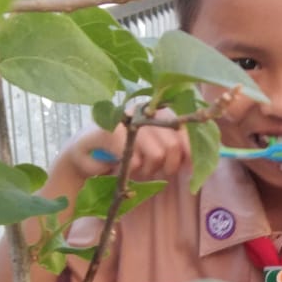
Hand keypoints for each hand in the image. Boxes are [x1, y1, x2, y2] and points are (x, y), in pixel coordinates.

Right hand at [58, 107, 191, 182]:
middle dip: (168, 166)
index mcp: (159, 110)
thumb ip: (176, 148)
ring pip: (157, 155)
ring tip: (137, 167)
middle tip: (154, 169)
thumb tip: (196, 160)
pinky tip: (122, 166)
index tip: (187, 165)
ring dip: (149, 170)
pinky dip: (132, 171)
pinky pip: (136, 162)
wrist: (84, 155)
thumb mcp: (154, 148)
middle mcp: (145, 110)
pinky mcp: (111, 133)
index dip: (190, 150)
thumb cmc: (125, 152)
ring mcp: (127, 120)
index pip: (186, 128)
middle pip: (173, 146)